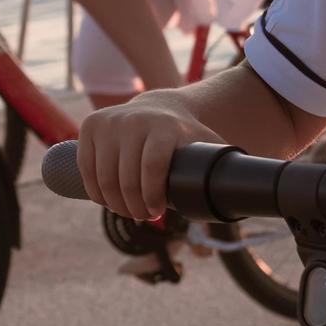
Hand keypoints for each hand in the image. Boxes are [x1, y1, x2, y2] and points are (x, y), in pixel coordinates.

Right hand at [74, 93, 222, 224]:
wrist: (160, 108)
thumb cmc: (186, 137)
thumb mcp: (205, 146)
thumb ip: (220, 169)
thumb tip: (239, 201)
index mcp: (165, 127)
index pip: (152, 166)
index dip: (152, 195)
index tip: (158, 212)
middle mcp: (134, 120)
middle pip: (126, 177)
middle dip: (134, 206)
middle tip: (145, 217)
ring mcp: (110, 122)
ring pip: (104, 177)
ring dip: (114, 203)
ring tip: (129, 212)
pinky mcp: (90, 126)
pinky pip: (86, 168)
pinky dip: (96, 191)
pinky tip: (107, 201)